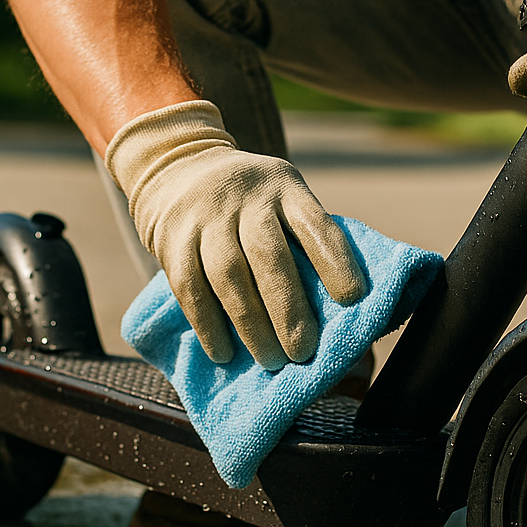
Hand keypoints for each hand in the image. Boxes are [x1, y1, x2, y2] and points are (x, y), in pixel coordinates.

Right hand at [106, 100, 366, 367]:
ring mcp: (205, 217)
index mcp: (284, 188)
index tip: (353, 298)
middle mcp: (246, 198)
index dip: (335, 261)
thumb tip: (337, 311)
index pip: (314, 224)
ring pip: (229, 276)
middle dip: (288, 309)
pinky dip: (208, 325)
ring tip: (271, 360)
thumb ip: (304, 239)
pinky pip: (190, 288)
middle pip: (268, 256)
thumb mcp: (281, 197)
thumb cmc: (250, 202)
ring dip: (251, 325)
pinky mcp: (172, 239)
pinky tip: (224, 353)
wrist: (177, 166)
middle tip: (303, 351)